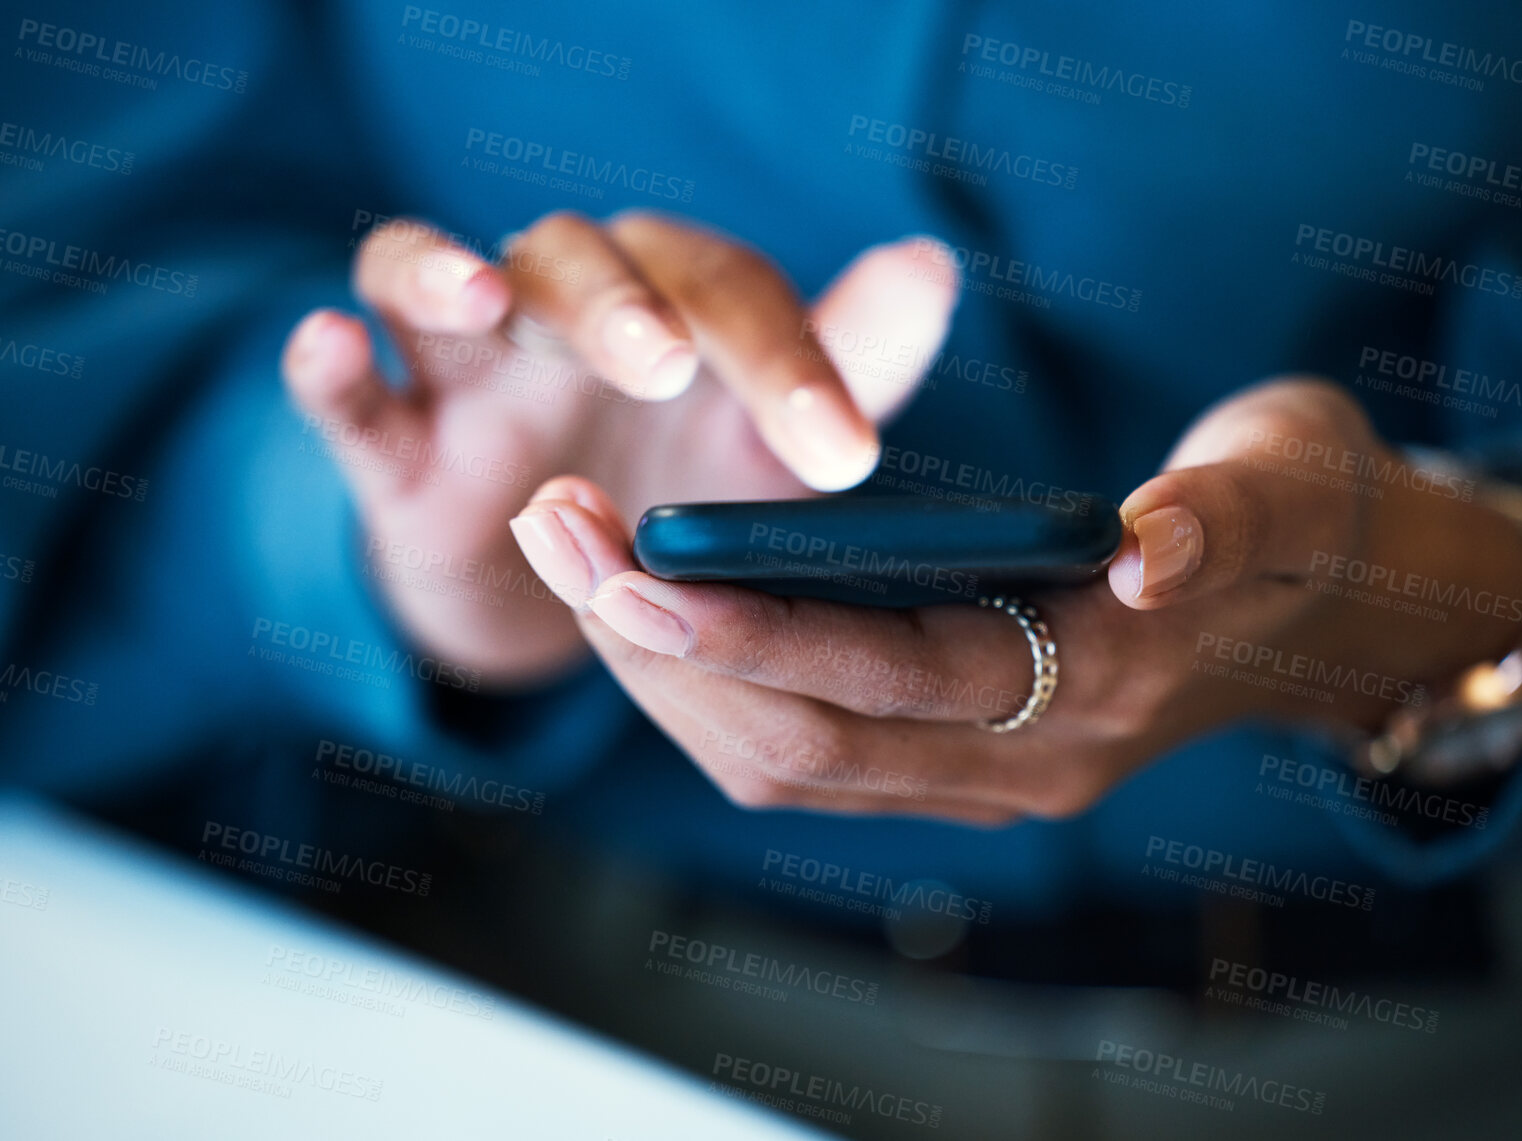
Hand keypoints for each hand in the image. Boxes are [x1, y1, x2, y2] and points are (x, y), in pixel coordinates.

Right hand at [281, 213, 957, 684]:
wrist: (576, 592)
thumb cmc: (687, 491)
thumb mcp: (777, 447)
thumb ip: (852, 361)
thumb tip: (934, 265)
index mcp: (672, 303)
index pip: (728, 295)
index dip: (786, 365)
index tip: (845, 459)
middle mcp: (564, 313)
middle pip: (577, 260)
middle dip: (618, 307)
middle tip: (666, 369)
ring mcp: (466, 373)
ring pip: (431, 280)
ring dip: (447, 275)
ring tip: (481, 297)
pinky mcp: (394, 449)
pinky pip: (348, 394)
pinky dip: (326, 364)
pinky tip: (328, 343)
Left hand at [511, 378, 1521, 823]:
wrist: (1334, 604)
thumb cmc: (1301, 519)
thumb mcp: (1286, 483)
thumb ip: (1219, 516)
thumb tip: (1142, 552)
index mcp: (1104, 686)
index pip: (899, 681)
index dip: (762, 637)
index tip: (638, 570)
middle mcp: (1032, 761)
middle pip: (808, 744)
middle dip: (665, 653)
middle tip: (556, 531)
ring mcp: (991, 773)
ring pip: (788, 763)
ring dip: (665, 672)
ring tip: (572, 550)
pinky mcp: (960, 756)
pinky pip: (808, 753)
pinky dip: (713, 689)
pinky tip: (651, 605)